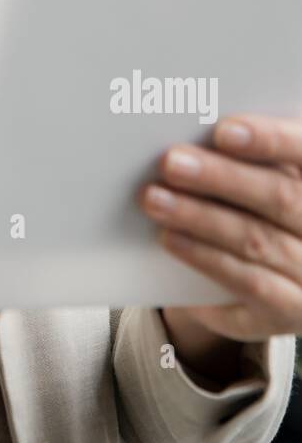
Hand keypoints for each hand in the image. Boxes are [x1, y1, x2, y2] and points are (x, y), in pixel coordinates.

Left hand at [138, 112, 301, 378]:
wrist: (270, 276)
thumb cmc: (254, 203)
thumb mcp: (258, 175)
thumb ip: (240, 155)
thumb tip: (185, 131)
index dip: (270, 140)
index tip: (223, 131)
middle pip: (279, 197)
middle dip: (220, 177)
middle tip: (171, 162)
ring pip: (257, 240)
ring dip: (200, 217)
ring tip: (155, 198)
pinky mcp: (292, 311)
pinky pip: (250, 284)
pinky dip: (207, 258)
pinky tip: (171, 239)